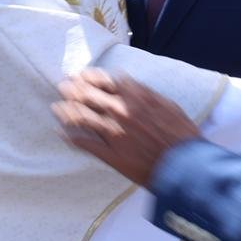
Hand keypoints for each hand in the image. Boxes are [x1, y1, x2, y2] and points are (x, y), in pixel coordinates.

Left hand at [55, 69, 197, 186]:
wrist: (185, 165)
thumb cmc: (181, 135)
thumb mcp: (168, 105)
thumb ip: (145, 93)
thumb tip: (127, 84)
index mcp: (136, 96)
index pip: (104, 80)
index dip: (89, 76)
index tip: (81, 75)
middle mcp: (121, 111)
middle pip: (88, 95)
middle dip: (72, 89)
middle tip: (62, 86)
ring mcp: (113, 133)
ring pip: (81, 117)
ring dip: (65, 110)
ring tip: (56, 106)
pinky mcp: (110, 154)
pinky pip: (84, 144)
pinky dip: (70, 137)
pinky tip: (61, 133)